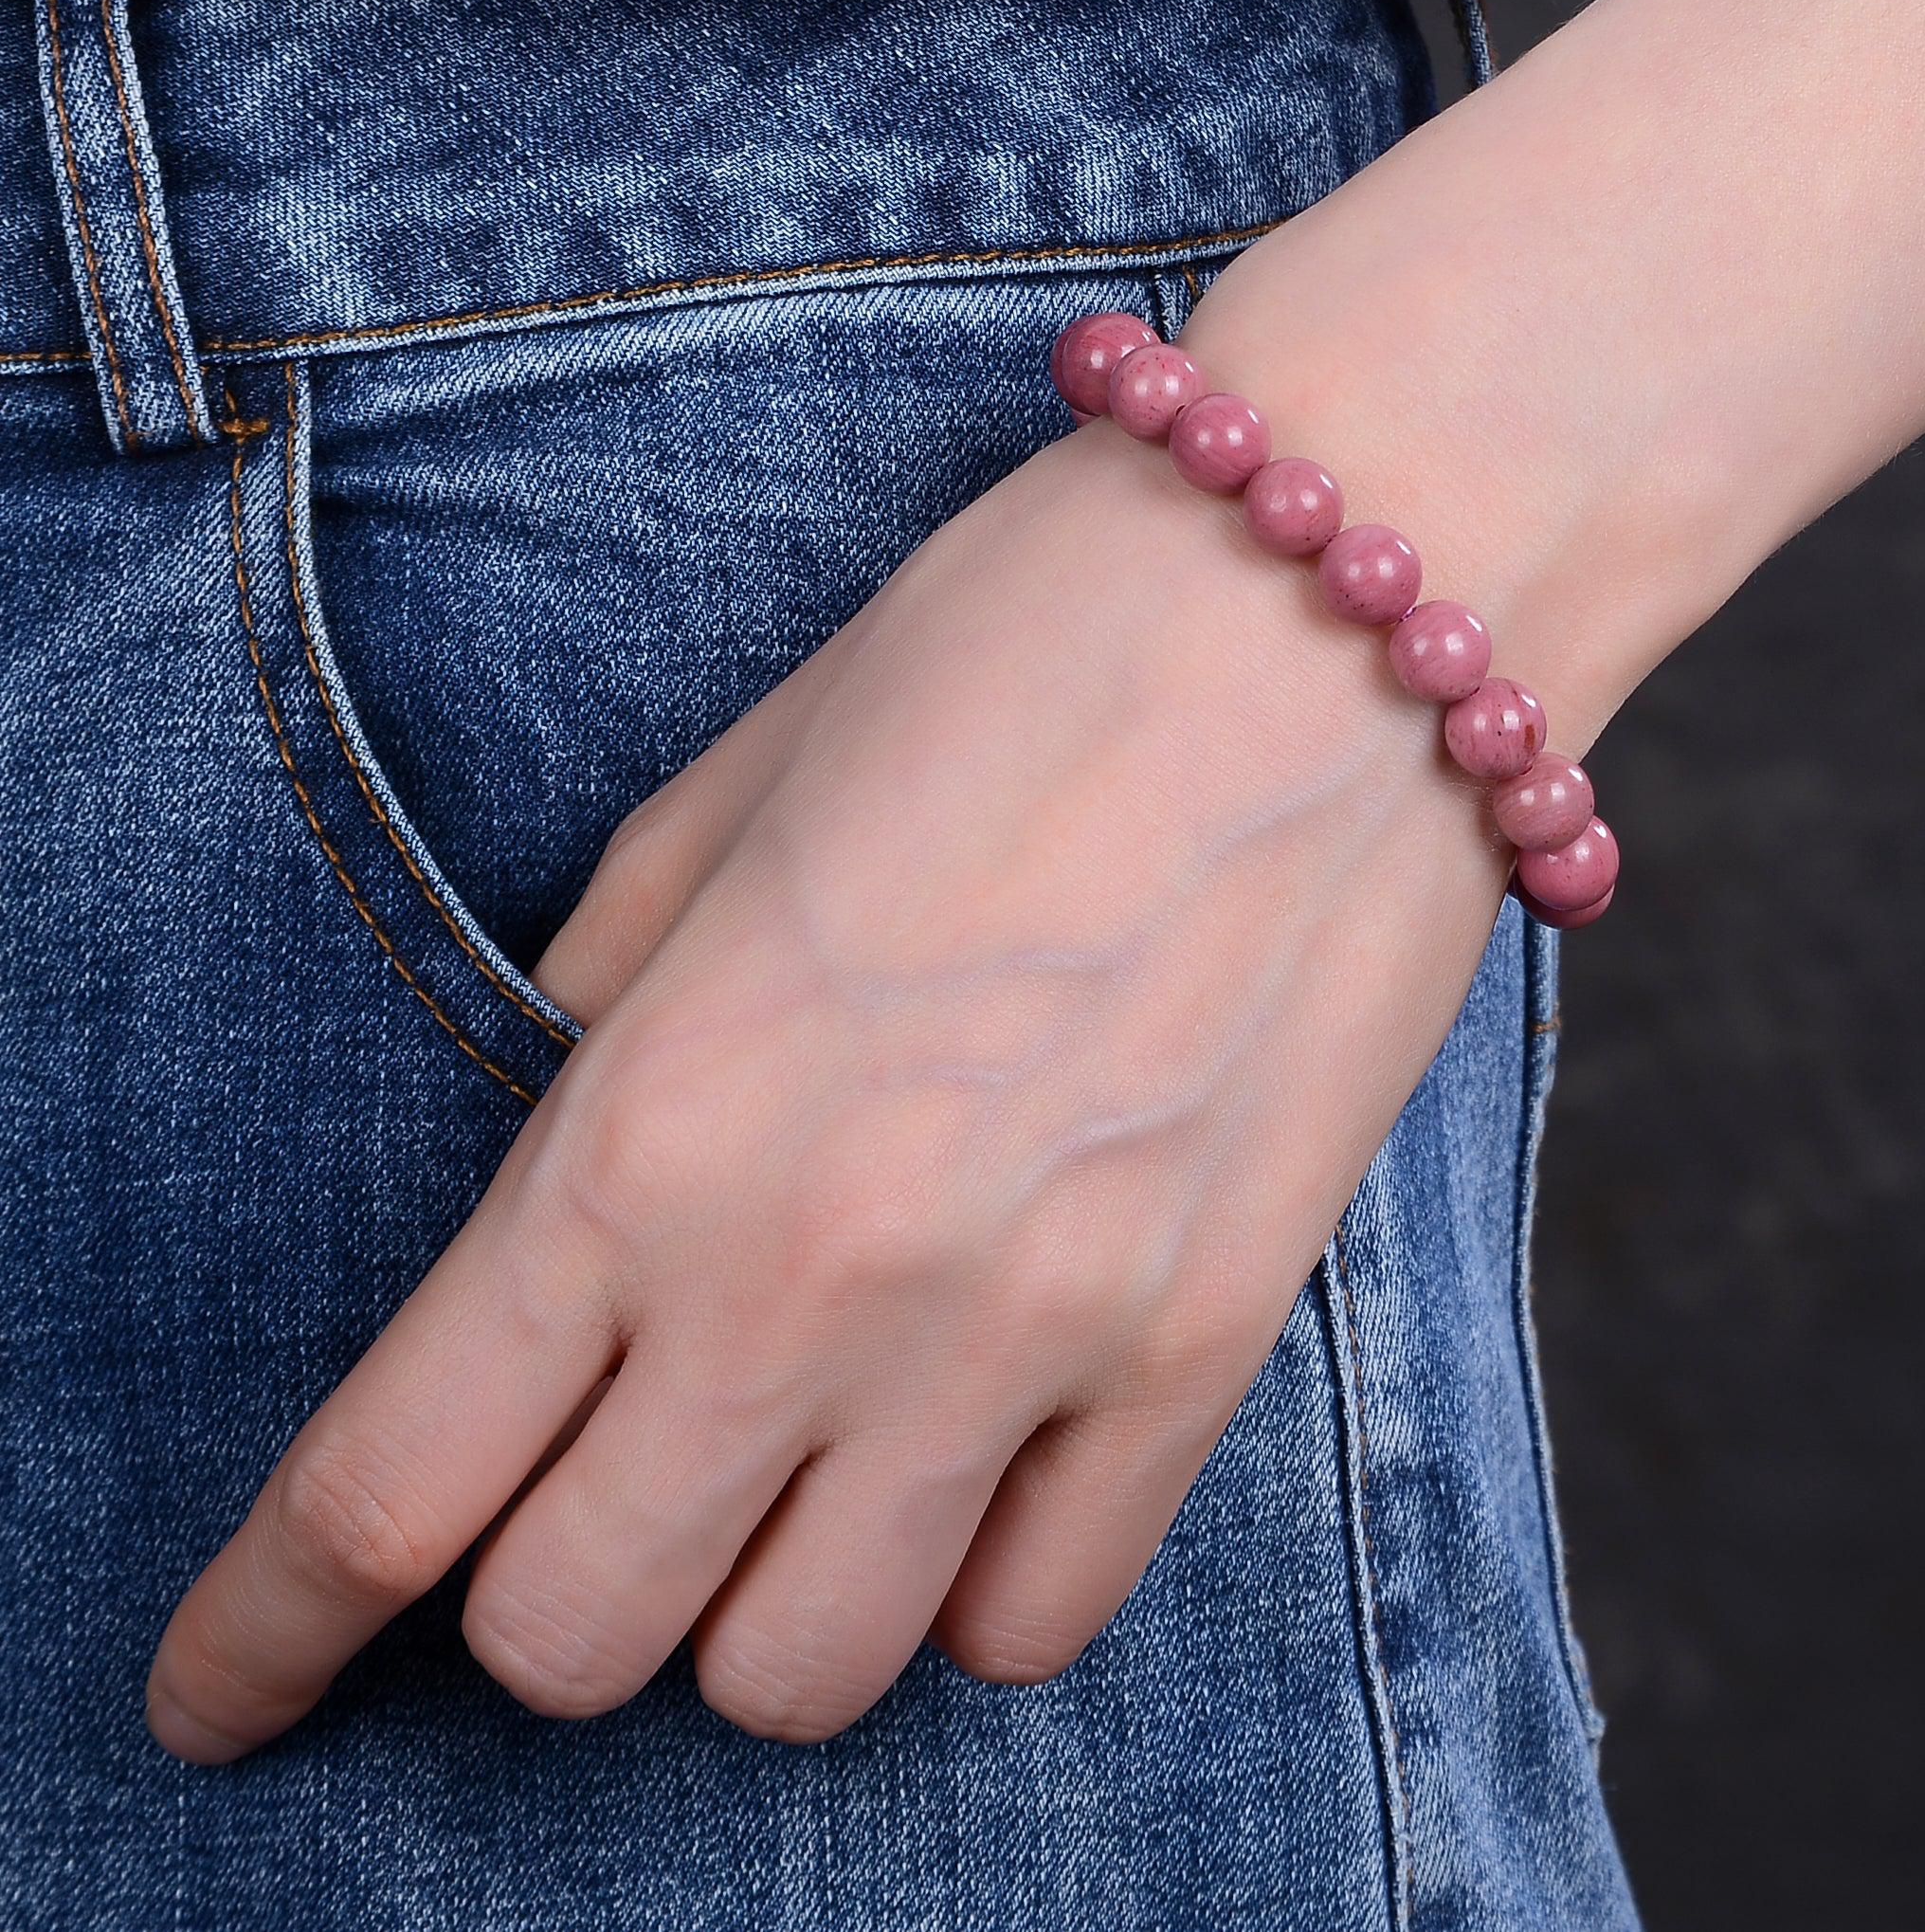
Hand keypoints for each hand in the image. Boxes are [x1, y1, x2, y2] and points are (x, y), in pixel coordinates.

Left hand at [144, 412, 1512, 1755]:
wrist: (1335, 602)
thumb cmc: (1019, 648)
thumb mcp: (735, 795)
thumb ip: (611, 1007)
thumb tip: (568, 1158)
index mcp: (656, 1116)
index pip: (384, 1488)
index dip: (259, 1631)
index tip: (222, 1689)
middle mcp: (818, 1272)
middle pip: (575, 1638)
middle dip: (537, 1594)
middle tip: (587, 1483)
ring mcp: (1030, 1329)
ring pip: (800, 1680)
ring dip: (753, 1608)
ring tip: (799, 1473)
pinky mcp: (1208, 1340)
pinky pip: (1037, 1620)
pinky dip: (966, 1583)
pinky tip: (973, 1455)